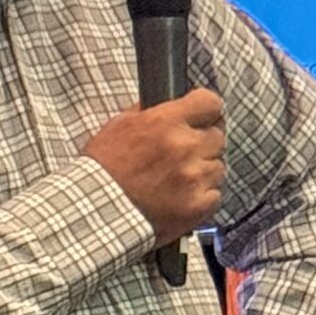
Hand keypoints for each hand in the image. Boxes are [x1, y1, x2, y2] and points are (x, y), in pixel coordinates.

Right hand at [83, 89, 227, 240]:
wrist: (96, 211)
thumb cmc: (103, 169)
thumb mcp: (120, 125)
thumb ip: (151, 112)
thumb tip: (171, 105)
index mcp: (166, 121)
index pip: (210, 103)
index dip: (207, 110)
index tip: (203, 117)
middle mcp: (185, 146)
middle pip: (218, 136)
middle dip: (204, 143)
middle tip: (186, 154)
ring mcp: (194, 177)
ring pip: (218, 167)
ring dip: (204, 171)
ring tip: (180, 180)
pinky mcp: (198, 205)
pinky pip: (215, 195)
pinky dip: (203, 197)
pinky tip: (183, 198)